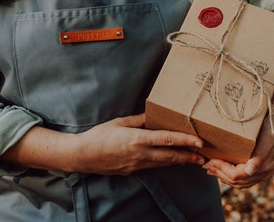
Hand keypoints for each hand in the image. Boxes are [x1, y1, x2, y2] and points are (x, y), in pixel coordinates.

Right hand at [73, 113, 204, 174]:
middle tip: (202, 156)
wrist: (84, 155)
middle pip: (170, 156)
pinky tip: (168, 161)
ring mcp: (137, 165)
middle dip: (188, 156)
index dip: (185, 141)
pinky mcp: (132, 170)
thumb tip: (151, 116)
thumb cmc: (100, 135)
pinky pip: (152, 167)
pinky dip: (164, 164)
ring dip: (178, 161)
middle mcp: (140, 154)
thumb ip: (138, 120)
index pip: (167, 140)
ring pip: (163, 164)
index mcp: (138, 139)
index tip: (198, 142)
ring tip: (191, 160)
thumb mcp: (119, 122)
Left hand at [203, 115, 273, 188]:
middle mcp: (263, 174)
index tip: (210, 159)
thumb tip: (249, 171)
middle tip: (205, 164)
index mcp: (262, 168)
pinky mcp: (261, 171)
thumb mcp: (265, 141)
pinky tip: (223, 175)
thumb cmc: (270, 132)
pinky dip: (231, 178)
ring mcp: (262, 174)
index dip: (221, 168)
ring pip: (239, 183)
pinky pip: (244, 181)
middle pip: (236, 181)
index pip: (236, 175)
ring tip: (210, 169)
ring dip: (223, 176)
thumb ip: (258, 157)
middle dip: (218, 172)